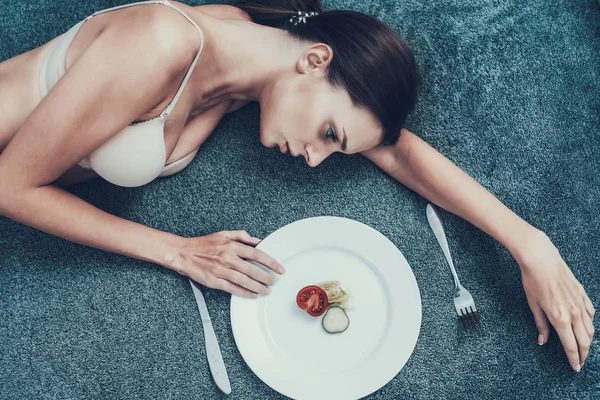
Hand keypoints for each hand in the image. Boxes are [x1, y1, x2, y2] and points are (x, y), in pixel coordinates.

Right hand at [167, 230, 284, 297]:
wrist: (183, 253)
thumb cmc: (203, 244)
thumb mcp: (223, 234)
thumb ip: (241, 236)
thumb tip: (257, 240)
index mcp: (232, 246)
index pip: (257, 254)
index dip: (271, 262)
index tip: (279, 268)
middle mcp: (228, 258)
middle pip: (253, 269)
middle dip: (266, 277)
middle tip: (274, 282)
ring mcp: (221, 271)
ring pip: (244, 280)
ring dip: (258, 287)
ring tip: (267, 290)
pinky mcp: (214, 281)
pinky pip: (233, 288)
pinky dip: (244, 292)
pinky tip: (253, 295)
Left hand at [517, 229, 594, 370]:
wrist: (541, 259)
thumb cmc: (533, 281)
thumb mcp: (533, 305)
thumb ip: (541, 325)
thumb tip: (543, 341)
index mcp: (560, 318)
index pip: (570, 345)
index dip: (573, 359)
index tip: (574, 367)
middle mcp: (574, 313)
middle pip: (584, 340)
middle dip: (583, 354)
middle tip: (580, 361)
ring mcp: (580, 303)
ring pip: (590, 329)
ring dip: (588, 341)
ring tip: (584, 348)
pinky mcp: (583, 294)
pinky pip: (591, 314)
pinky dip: (590, 323)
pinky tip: (586, 326)